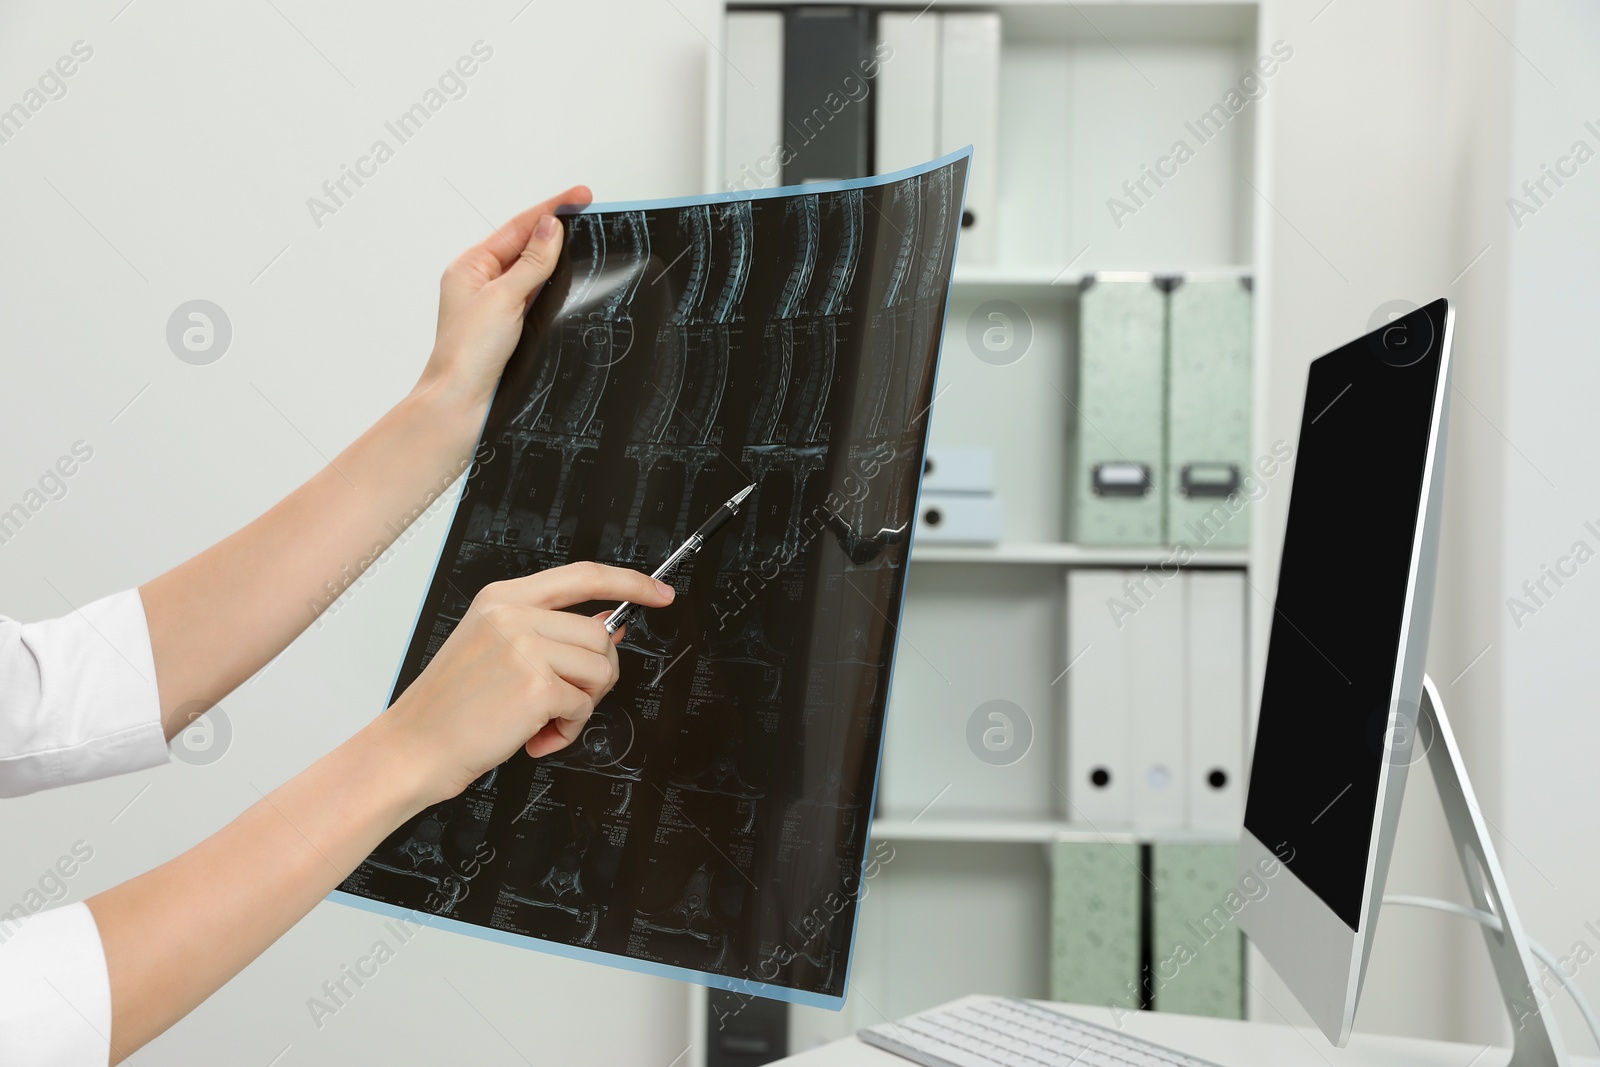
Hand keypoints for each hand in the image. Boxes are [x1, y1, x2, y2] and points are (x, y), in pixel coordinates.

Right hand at [373, 562, 672, 806]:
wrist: (412, 748)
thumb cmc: (450, 708)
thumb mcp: (493, 650)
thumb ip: (548, 634)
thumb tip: (609, 629)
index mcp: (502, 598)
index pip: (582, 576)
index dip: (630, 582)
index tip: (659, 592)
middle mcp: (513, 615)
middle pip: (600, 635)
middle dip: (596, 676)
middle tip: (563, 702)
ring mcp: (525, 647)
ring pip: (601, 669)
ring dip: (582, 705)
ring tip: (544, 719)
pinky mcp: (536, 685)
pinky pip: (584, 706)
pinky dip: (568, 729)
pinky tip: (535, 735)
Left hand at [416, 185, 593, 412]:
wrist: (461, 404)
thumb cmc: (465, 355)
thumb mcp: (503, 299)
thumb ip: (531, 263)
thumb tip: (550, 227)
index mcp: (470, 267)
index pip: (518, 227)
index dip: (551, 209)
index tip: (580, 195)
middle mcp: (483, 283)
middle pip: (527, 245)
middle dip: (557, 229)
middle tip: (589, 212)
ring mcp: (498, 306)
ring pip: (535, 272)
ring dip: (558, 259)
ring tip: (586, 241)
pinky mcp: (512, 328)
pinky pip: (538, 298)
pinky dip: (556, 288)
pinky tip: (571, 283)